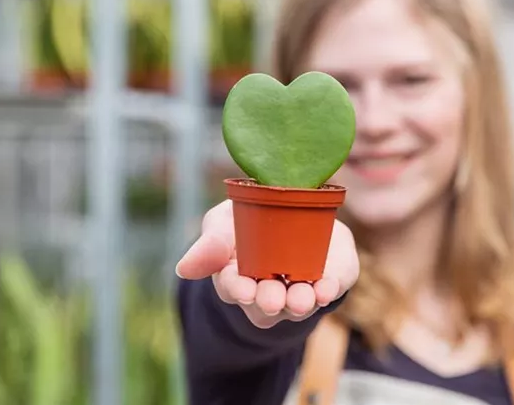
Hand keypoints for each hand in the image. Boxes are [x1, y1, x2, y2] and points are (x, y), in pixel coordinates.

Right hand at [175, 200, 358, 328]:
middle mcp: (267, 292)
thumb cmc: (248, 219)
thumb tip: (183, 269)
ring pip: (297, 306)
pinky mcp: (329, 280)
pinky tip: (327, 287)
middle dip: (268, 301)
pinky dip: (329, 289)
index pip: (232, 288)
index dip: (236, 288)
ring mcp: (298, 291)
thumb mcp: (223, 223)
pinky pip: (330, 290)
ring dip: (299, 302)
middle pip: (265, 306)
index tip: (240, 287)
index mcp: (236, 278)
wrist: (293, 207)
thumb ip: (210, 243)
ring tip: (301, 298)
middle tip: (270, 298)